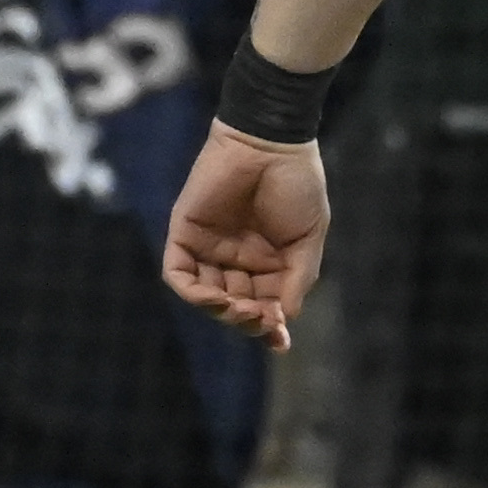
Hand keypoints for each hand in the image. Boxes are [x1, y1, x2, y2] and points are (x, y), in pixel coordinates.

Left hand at [162, 122, 331, 353]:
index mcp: (269, 263)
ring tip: (238, 309)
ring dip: (220, 311)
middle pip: (235, 306)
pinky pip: (178, 273)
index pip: (264, 306)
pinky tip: (213, 297)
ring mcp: (209, 248)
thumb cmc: (297, 185)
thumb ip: (297, 278)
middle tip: (261, 318)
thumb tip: (284, 318)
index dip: (270, 328)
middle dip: (247, 320)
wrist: (270, 143)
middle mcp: (237, 260)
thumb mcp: (309, 238)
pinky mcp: (185, 234)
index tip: (280, 343)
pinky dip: (191, 292)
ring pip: (205, 296)